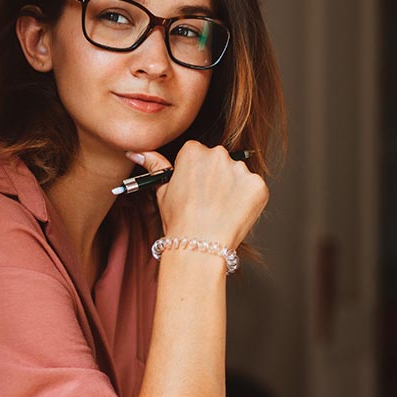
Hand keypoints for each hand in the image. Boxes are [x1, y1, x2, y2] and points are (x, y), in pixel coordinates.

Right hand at [127, 142, 267, 248]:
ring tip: (221, 211)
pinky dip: (249, 200)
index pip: (200, 155)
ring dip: (234, 189)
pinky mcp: (258, 185)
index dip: (198, 175)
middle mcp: (219, 154)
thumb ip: (155, 166)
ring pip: (239, 175)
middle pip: (221, 162)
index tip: (197, 190)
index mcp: (193, 151)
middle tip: (209, 203)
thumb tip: (137, 153)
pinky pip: (255, 189)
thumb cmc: (179, 221)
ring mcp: (241, 169)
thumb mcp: (162, 190)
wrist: (199, 246)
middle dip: (218, 179)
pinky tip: (235, 214)